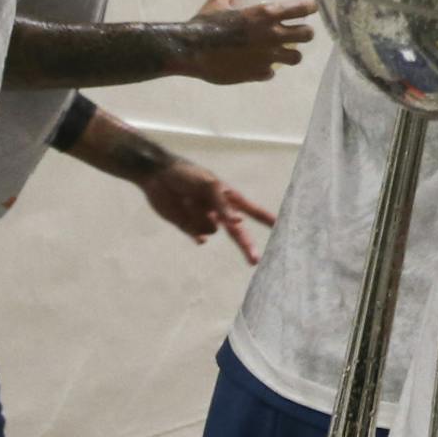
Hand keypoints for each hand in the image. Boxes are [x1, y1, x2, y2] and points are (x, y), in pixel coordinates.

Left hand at [140, 158, 276, 262]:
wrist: (157, 176)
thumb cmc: (187, 175)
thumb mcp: (208, 185)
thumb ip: (223, 204)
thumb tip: (238, 223)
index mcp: (227, 197)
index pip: (251, 210)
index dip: (265, 219)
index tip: (280, 227)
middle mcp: (218, 210)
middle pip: (237, 233)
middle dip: (246, 246)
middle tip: (255, 261)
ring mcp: (203, 219)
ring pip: (210, 230)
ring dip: (201, 220)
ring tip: (186, 201)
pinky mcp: (187, 226)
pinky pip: (198, 236)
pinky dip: (197, 235)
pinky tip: (196, 236)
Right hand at [176, 0, 314, 84]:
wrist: (193, 51)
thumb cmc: (205, 23)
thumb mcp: (217, 2)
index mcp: (266, 14)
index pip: (301, 9)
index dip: (310, 8)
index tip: (312, 8)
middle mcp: (273, 35)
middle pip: (307, 35)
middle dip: (306, 33)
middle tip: (300, 33)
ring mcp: (268, 56)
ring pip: (296, 58)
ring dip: (292, 54)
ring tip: (285, 53)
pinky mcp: (259, 74)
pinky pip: (272, 72)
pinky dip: (267, 69)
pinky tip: (258, 66)